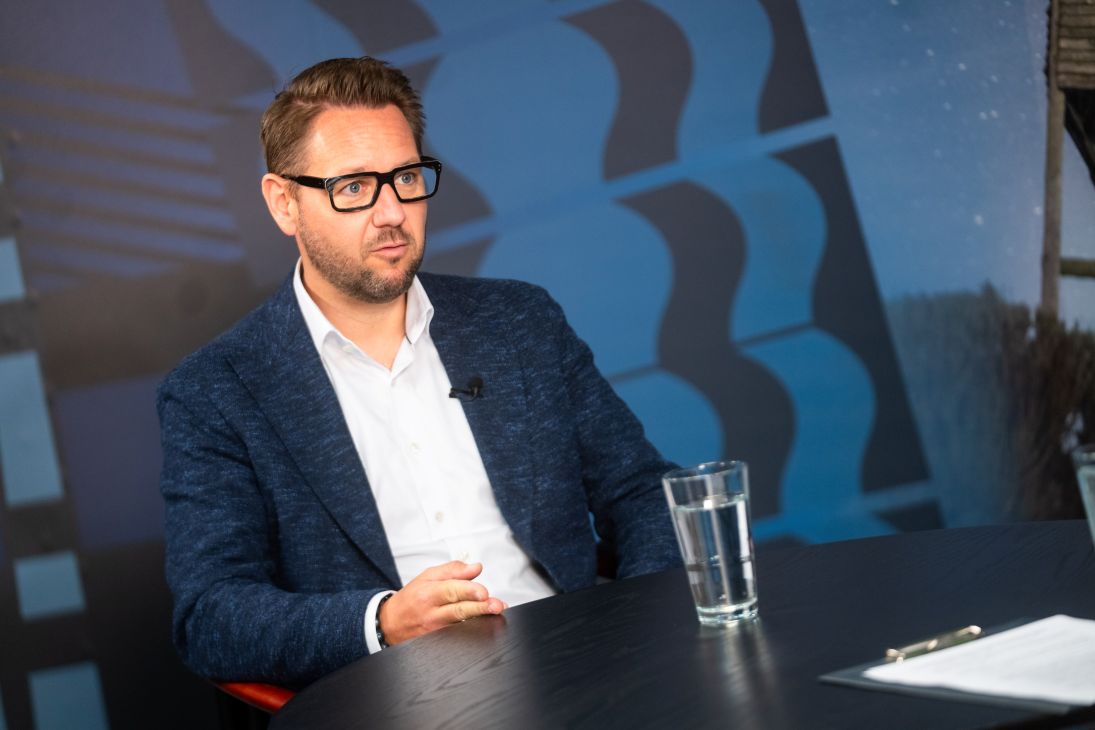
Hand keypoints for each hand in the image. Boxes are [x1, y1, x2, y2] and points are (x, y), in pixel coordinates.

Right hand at [379, 561, 506, 644]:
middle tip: (496, 605)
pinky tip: (485, 627)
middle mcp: (433, 613)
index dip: (468, 591)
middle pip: (458, 610)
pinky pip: (458, 637)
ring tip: (496, 614)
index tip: (484, 592)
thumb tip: (476, 568)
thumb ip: (453, 570)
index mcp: (429, 593)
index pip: (451, 591)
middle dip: (479, 608)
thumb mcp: (427, 577)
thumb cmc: (411, 598)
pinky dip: (472, 631)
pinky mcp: (439, 642)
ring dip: (480, 620)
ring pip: (460, 625)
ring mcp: (436, 630)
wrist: (391, 623)